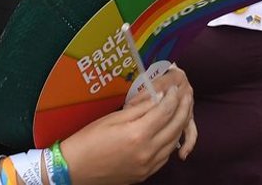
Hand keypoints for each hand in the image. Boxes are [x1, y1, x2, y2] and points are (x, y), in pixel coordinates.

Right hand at [61, 83, 193, 183]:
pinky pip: (166, 156)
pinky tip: (170, 131)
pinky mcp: (146, 174)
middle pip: (175, 126)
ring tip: (182, 110)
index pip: (166, 111)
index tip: (176, 87)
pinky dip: (171, 141)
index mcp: (138, 134)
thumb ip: (140, 108)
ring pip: (174, 142)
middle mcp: (148, 151)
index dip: (173, 97)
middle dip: (183, 108)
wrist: (75, 169)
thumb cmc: (89, 140)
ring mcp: (148, 166)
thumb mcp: (113, 118)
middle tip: (187, 94)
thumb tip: (159, 96)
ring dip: (181, 124)